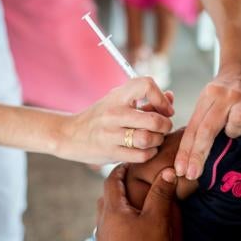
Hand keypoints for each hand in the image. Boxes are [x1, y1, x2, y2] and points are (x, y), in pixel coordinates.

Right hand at [56, 77, 173, 163]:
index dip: (162, 98)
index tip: (165, 109)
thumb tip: (170, 98)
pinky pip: (141, 155)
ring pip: (148, 139)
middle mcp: (114, 113)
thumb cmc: (100, 117)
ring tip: (155, 139)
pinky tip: (147, 149)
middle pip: (154, 120)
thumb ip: (146, 100)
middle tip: (164, 128)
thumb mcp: (118, 101)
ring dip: (158, 141)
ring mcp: (111, 134)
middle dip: (166, 125)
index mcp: (117, 96)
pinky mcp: (110, 152)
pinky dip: (150, 153)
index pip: (146, 85)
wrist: (70, 135)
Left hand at [96, 164, 177, 240]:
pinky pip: (109, 227)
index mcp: (112, 210)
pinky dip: (118, 219)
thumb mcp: (158, 219)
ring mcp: (102, 239)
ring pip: (106, 214)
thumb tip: (167, 172)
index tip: (129, 164)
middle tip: (131, 181)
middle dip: (117, 186)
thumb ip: (161, 194)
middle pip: (106, 197)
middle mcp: (103, 222)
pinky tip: (131, 226)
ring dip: (116, 204)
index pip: (111, 181)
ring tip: (133, 203)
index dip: (120, 170)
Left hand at [174, 63, 240, 179]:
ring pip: (238, 121)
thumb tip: (187, 161)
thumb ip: (199, 126)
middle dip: (198, 154)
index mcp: (208, 97)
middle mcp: (225, 97)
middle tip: (191, 174)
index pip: (193, 129)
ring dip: (234, 132)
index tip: (181, 171)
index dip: (186, 152)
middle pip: (208, 129)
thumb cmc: (222, 95)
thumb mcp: (206, 103)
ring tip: (233, 133)